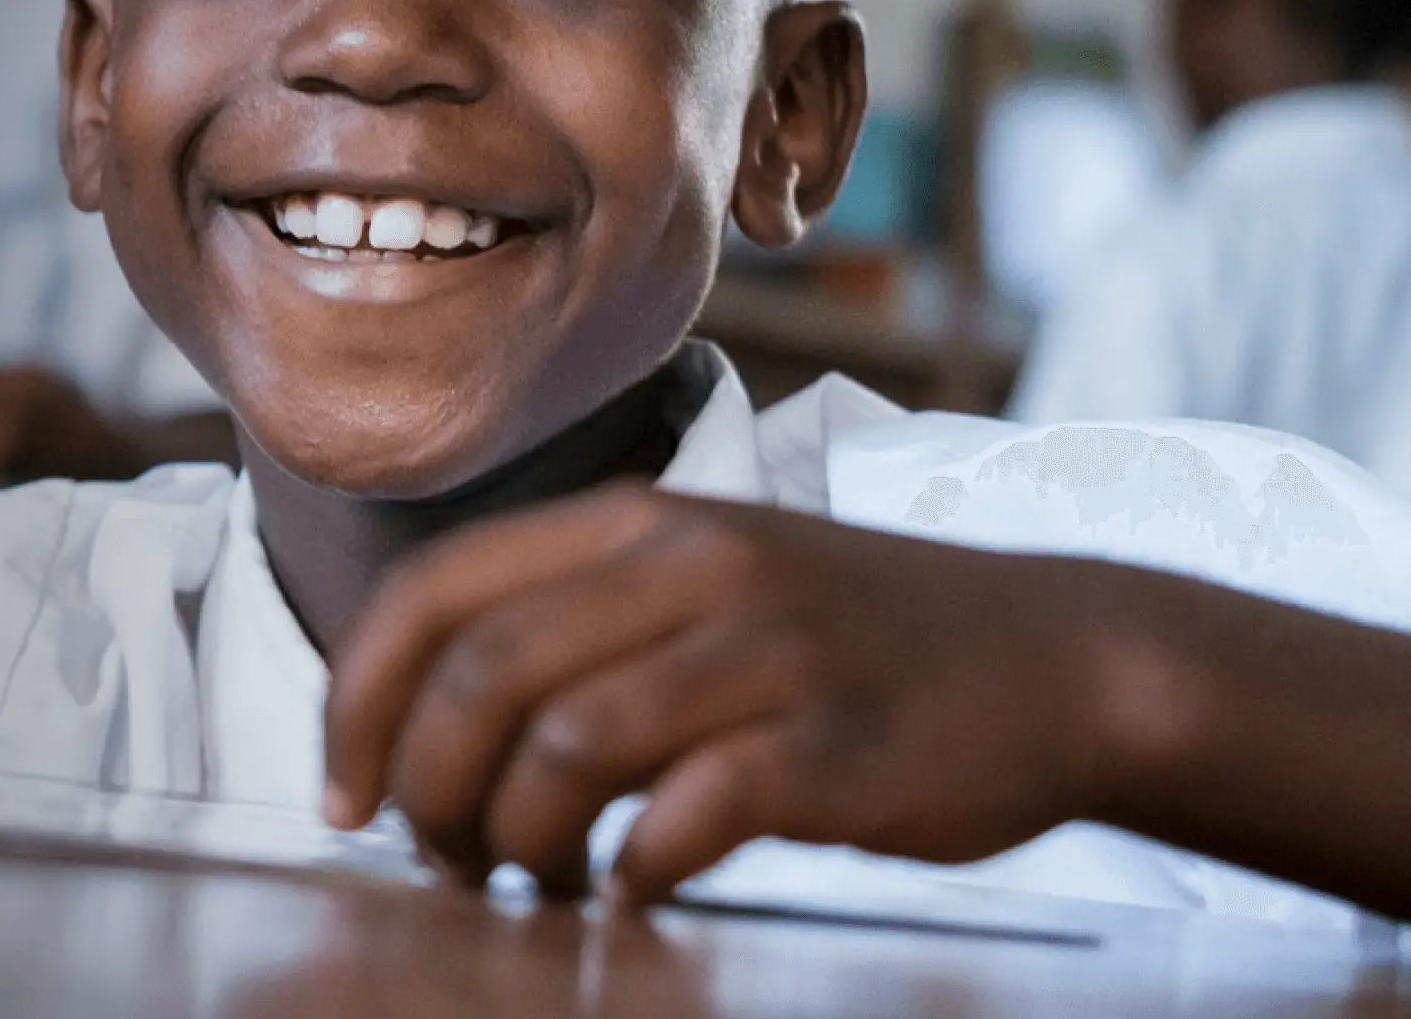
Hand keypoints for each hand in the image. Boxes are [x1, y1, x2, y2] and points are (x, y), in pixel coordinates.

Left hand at [319, 481, 1147, 906]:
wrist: (1062, 658)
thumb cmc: (848, 644)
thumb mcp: (703, 583)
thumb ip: (572, 627)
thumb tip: (417, 738)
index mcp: (635, 520)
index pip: (433, 595)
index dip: (360, 703)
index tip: (348, 796)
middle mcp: (692, 566)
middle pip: (482, 677)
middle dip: (430, 789)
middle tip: (448, 859)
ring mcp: (769, 652)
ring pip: (566, 748)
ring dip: (520, 842)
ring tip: (539, 883)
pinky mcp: (838, 747)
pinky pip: (687, 814)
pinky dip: (635, 871)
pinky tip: (639, 891)